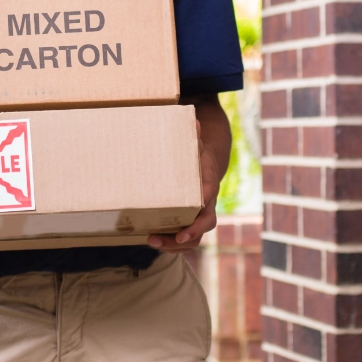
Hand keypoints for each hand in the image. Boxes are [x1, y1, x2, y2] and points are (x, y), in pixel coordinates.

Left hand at [148, 94, 229, 253]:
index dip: (201, 210)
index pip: (208, 197)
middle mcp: (208, 202)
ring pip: (196, 237)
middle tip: (168, 238)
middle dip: (188, 234)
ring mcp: (200, 214)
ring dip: (175, 244)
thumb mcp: (196, 144)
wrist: (208, 166)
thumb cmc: (197, 154)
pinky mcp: (191, 222)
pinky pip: (186, 239)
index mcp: (209, 182)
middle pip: (205, 225)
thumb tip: (193, 117)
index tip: (189, 220)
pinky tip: (152, 240)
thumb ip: (193, 136)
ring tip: (152, 241)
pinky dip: (171, 243)